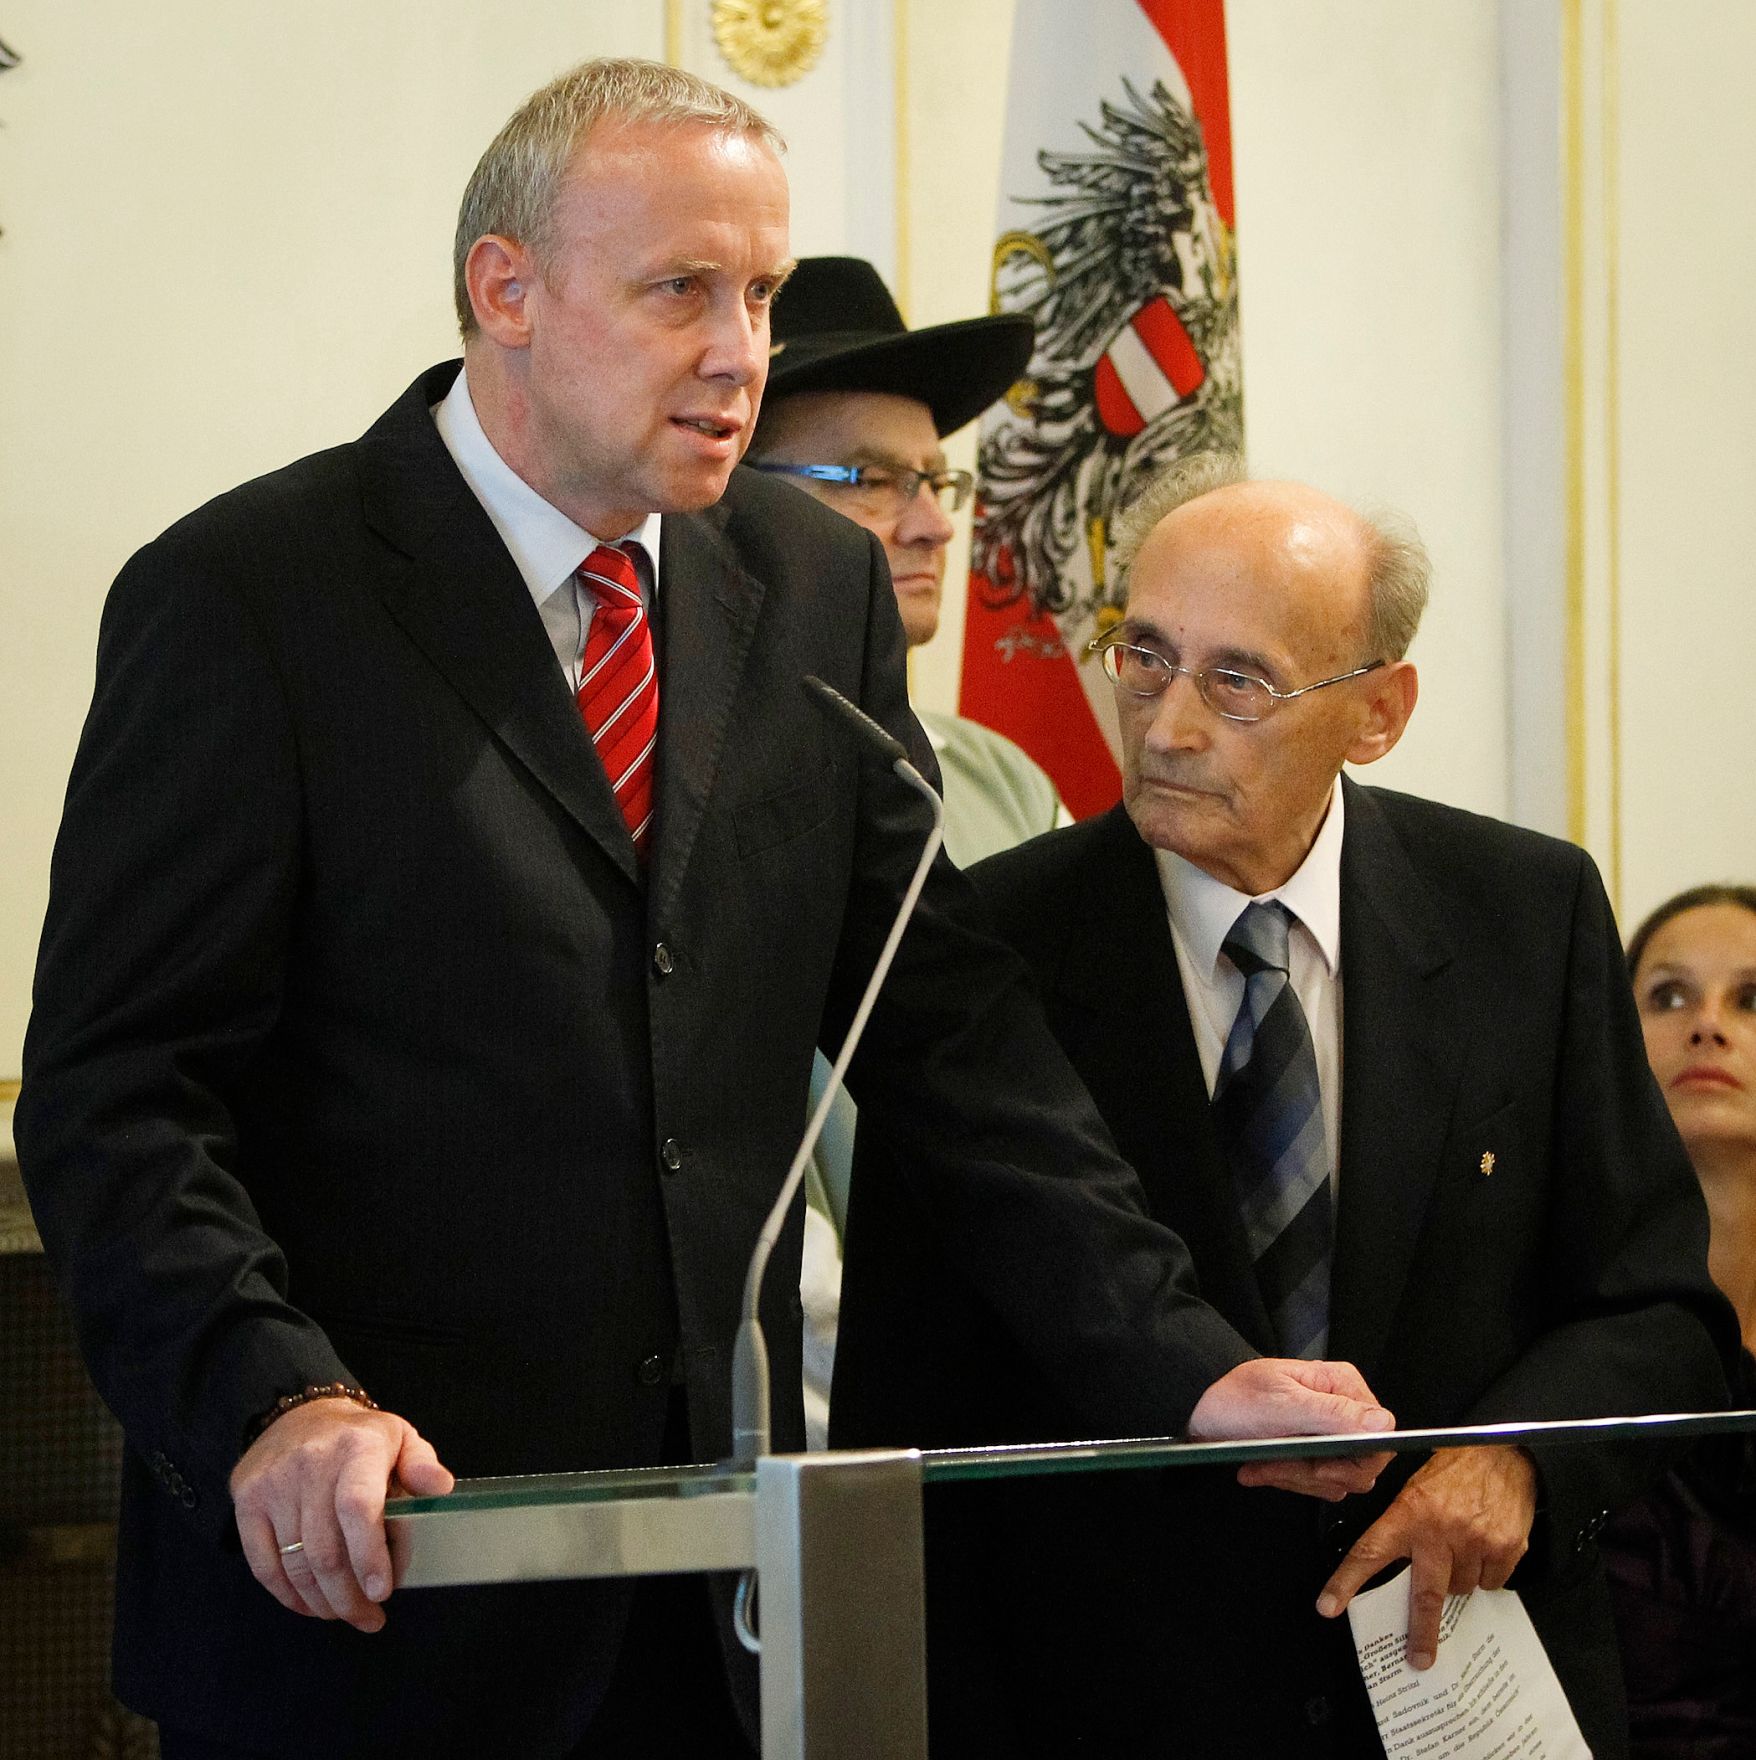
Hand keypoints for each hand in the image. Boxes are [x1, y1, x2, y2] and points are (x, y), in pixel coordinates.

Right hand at [231, 1397, 453, 1631]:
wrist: (300, 1414)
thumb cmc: (360, 1437)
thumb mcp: (400, 1438)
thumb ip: (422, 1465)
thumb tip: (441, 1488)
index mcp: (358, 1446)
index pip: (359, 1507)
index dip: (369, 1555)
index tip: (382, 1592)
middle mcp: (312, 1463)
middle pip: (326, 1548)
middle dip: (349, 1596)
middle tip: (369, 1617)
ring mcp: (274, 1483)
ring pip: (295, 1563)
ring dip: (322, 1602)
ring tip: (344, 1614)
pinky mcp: (248, 1501)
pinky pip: (263, 1563)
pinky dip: (287, 1595)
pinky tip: (309, 1605)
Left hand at [1190, 1358, 1395, 1500]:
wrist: (1199, 1407)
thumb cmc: (1235, 1396)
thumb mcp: (1282, 1403)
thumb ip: (1334, 1413)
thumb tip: (1385, 1425)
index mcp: (1343, 1387)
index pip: (1380, 1437)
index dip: (1355, 1462)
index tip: (1320, 1468)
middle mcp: (1343, 1410)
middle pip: (1358, 1465)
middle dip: (1313, 1473)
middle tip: (1276, 1464)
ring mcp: (1328, 1434)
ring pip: (1336, 1479)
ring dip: (1293, 1477)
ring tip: (1260, 1464)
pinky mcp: (1312, 1453)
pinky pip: (1315, 1484)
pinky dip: (1285, 1479)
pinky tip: (1258, 1469)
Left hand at [1315, 1444, 1537, 1667]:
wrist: (1502, 1453)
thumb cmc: (1452, 1468)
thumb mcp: (1415, 1486)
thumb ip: (1402, 1522)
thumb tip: (1389, 1560)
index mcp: (1408, 1513)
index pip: (1369, 1552)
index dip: (1346, 1582)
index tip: (1328, 1607)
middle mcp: (1439, 1532)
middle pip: (1425, 1596)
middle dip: (1420, 1632)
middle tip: (1417, 1660)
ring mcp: (1474, 1543)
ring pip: (1461, 1588)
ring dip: (1458, 1579)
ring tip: (1460, 1547)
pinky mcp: (1504, 1550)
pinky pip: (1491, 1583)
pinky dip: (1485, 1574)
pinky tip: (1483, 1547)